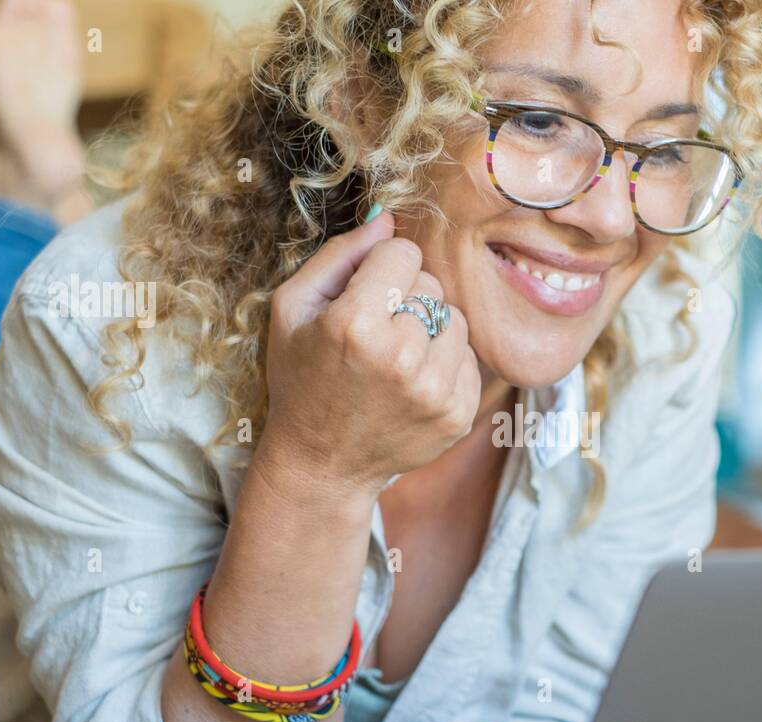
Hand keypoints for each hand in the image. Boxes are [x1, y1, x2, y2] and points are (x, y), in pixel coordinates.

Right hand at [260, 211, 481, 500]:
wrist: (322, 464)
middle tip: (375, 335)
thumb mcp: (293, 310)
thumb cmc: (302, 379)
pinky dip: (445, 363)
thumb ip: (340, 255)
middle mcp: (402, 358)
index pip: (403, 252)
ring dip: (430, 330)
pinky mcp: (458, 414)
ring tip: (396, 358)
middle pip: (431, 284)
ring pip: (456, 318)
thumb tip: (388, 217)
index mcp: (355, 325)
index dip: (381, 269)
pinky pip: (468, 357)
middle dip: (406, 299)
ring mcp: (435, 391)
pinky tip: (413, 384)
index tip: (365, 295)